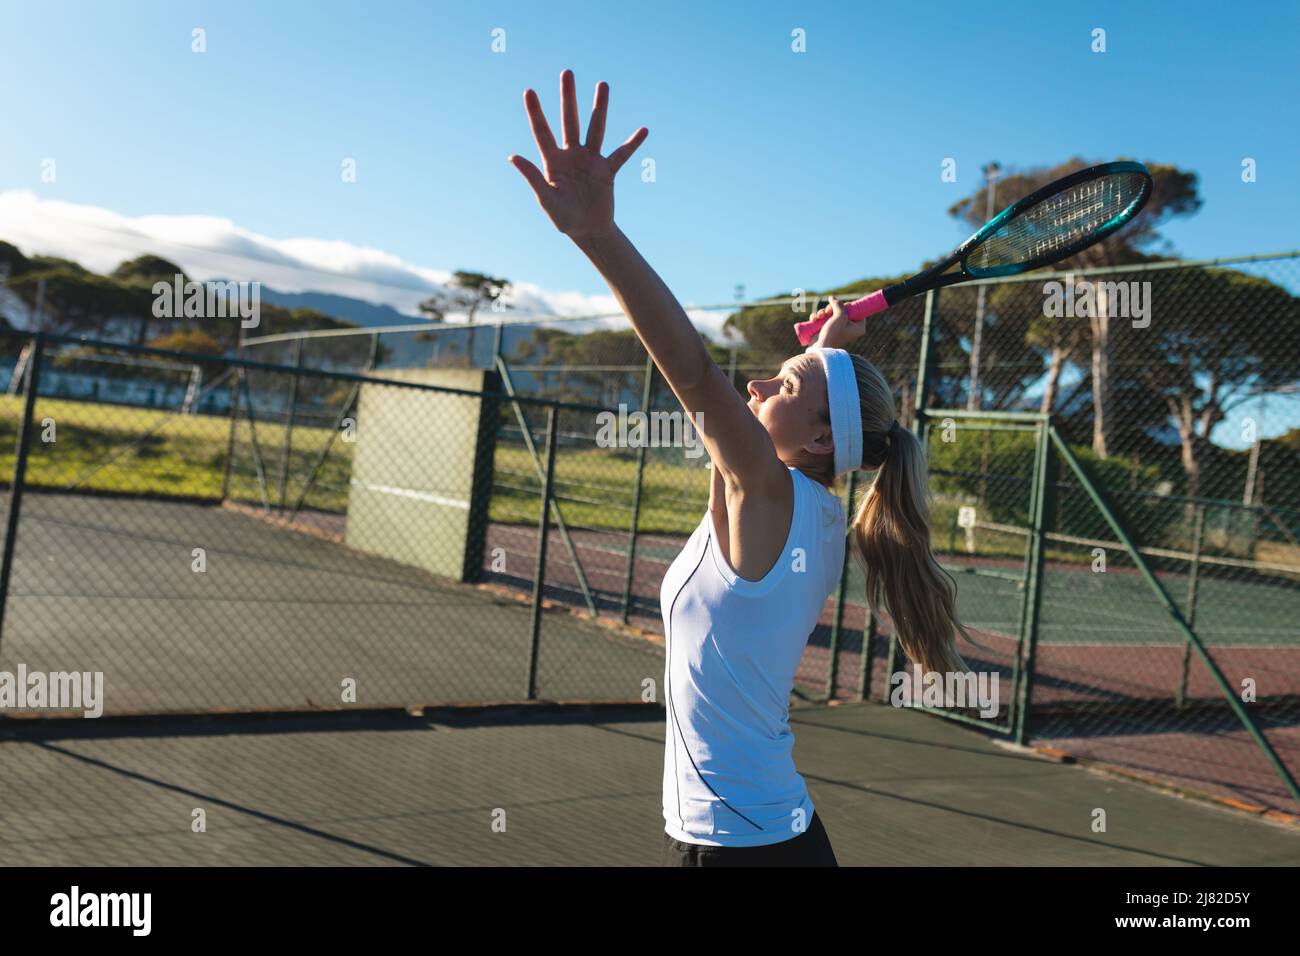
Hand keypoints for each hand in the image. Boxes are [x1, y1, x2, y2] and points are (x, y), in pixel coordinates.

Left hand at [508, 69, 648, 240]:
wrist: (588, 231)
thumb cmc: (563, 218)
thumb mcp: (546, 199)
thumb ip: (532, 177)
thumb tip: (512, 156)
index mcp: (553, 161)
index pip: (542, 132)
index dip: (536, 112)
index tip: (529, 91)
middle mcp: (572, 154)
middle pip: (569, 120)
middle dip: (568, 97)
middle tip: (567, 73)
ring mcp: (590, 160)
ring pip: (594, 128)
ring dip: (599, 107)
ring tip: (602, 85)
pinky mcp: (607, 171)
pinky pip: (621, 154)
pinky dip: (632, 144)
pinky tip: (643, 130)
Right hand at [811, 295, 864, 349]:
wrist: (820, 348)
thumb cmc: (833, 334)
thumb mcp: (840, 316)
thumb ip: (839, 304)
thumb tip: (832, 297)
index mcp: (858, 327)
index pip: (857, 310)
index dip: (848, 306)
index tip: (842, 306)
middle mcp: (849, 328)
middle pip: (843, 310)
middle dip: (832, 308)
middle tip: (828, 311)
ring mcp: (838, 329)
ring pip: (831, 313)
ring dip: (823, 312)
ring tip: (819, 316)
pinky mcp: (828, 329)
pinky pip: (824, 318)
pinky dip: (818, 317)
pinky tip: (814, 318)